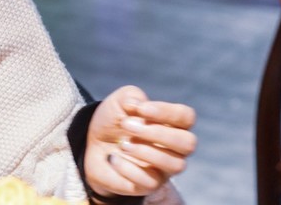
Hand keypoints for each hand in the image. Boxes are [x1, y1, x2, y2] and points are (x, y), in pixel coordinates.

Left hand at [84, 85, 195, 200]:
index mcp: (172, 124)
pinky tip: (113, 158)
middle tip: (126, 125)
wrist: (92, 145)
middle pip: (188, 143)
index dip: (167, 112)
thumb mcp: (118, 102)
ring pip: (176, 165)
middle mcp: (174, 148)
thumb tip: (138, 104)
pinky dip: (128, 168)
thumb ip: (131, 96)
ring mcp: (164, 168)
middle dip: (157, 133)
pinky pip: (150, 182)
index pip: (186, 117)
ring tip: (122, 144)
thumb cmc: (114, 121)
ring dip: (146, 152)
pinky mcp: (149, 184)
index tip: (140, 109)